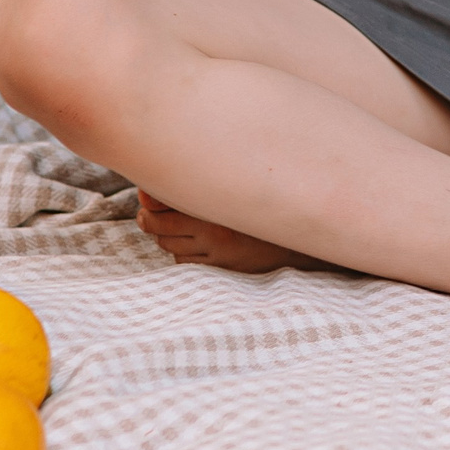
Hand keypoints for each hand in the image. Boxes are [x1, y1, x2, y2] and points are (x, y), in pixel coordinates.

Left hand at [134, 188, 329, 272]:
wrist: (301, 237)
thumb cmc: (267, 204)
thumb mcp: (237, 188)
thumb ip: (204, 181)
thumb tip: (155, 189)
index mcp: (217, 202)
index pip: (163, 201)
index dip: (148, 198)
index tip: (148, 194)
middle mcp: (214, 229)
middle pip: (159, 226)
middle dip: (150, 220)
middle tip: (149, 214)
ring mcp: (217, 252)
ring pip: (169, 246)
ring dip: (166, 237)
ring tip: (172, 227)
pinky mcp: (221, 268)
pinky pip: (185, 263)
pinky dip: (181, 254)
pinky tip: (191, 244)